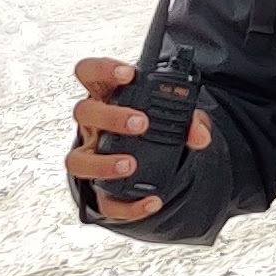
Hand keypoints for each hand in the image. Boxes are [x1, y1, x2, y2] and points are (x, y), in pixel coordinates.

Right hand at [68, 56, 212, 222]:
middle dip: (110, 117)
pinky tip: (151, 201)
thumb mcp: (171, 118)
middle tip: (141, 123)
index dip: (103, 69)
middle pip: (83, 112)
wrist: (147, 162)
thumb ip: (190, 121)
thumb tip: (199, 135)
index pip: (90, 73)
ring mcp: (91, 157)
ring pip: (76, 160)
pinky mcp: (98, 190)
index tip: (128, 74)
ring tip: (130, 164)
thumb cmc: (151, 130)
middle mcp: (92, 127)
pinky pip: (103, 201)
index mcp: (106, 99)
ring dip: (102, 163)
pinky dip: (127, 206)